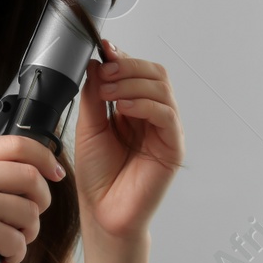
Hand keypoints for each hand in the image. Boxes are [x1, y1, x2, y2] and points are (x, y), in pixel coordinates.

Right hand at [0, 119, 67, 262]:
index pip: (18, 144)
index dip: (46, 158)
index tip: (55, 173)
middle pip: (31, 177)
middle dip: (41, 201)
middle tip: (30, 218)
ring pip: (30, 211)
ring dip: (28, 233)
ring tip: (8, 242)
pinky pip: (19, 240)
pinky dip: (16, 255)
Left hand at [75, 38, 183, 240]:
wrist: (102, 212)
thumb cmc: (98, 176)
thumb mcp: (89, 126)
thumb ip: (94, 95)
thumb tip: (97, 63)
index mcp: (134, 108)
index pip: (138, 71)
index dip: (123, 58)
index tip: (104, 51)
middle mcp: (153, 116)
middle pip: (155, 74)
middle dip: (128, 67)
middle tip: (104, 74)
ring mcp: (165, 130)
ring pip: (162, 89)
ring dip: (133, 83)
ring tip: (108, 93)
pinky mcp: (172, 147)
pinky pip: (167, 115)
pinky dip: (144, 104)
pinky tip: (123, 108)